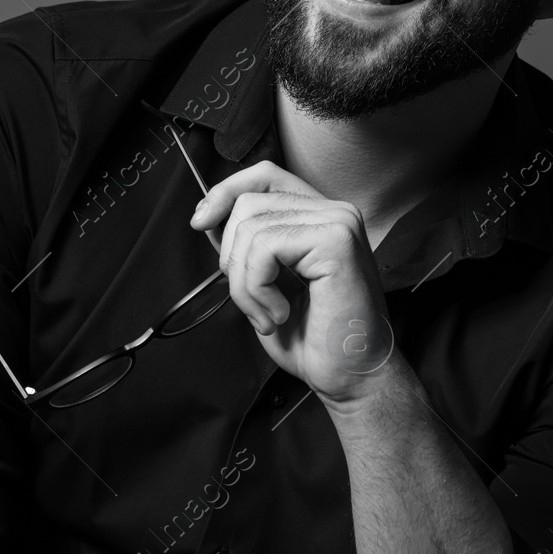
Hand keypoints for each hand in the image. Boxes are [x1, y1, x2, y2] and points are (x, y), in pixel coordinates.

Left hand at [189, 160, 395, 402]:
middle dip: (232, 257)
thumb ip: (245, 246)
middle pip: (249, 202)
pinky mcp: (337, 240)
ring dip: (244, 284)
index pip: (265, 174)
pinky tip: (279, 313)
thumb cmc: (314, 339)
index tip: (201, 224)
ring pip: (251, 227)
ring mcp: (339, 222)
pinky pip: (266, 248)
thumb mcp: (266, 283)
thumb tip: (207, 218)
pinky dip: (257, 288)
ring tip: (267, 315)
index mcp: (319, 216)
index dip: (226, 192)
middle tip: (253, 302)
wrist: (351, 378)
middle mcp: (334, 211)